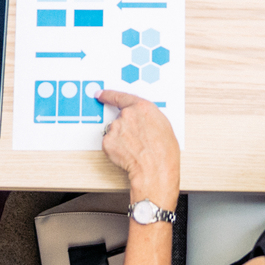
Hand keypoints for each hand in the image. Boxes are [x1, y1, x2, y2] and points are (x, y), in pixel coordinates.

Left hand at [97, 91, 179, 206]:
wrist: (154, 170)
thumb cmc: (164, 152)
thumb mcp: (163, 126)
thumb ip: (148, 117)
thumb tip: (143, 120)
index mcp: (142, 107)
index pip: (120, 97)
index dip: (109, 95)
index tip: (101, 94)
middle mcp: (126, 115)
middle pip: (120, 118)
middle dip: (125, 128)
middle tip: (135, 141)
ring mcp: (115, 128)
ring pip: (114, 132)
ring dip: (121, 139)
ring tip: (134, 150)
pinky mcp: (107, 142)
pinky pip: (109, 144)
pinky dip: (115, 150)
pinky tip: (127, 155)